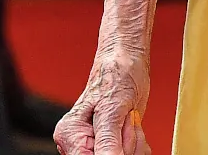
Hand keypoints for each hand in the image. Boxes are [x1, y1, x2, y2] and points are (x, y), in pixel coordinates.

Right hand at [56, 0, 157, 154]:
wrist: (129, 60)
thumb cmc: (117, 74)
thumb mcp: (111, 109)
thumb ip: (107, 141)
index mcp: (69, 135)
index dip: (112, 152)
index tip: (119, 129)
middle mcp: (78, 143)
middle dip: (124, 146)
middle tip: (125, 119)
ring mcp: (96, 145)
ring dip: (133, 143)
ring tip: (128, 118)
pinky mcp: (112, 145)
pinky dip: (138, 144)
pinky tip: (132, 124)